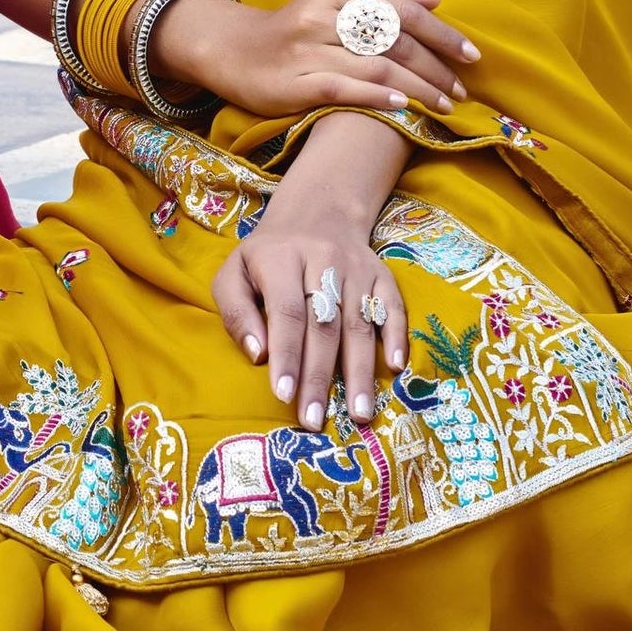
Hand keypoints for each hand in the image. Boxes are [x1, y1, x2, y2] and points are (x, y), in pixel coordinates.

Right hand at [156, 0, 477, 120]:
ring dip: (418, 89)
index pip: (401, 10)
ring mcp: (306, 51)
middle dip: (435, 68)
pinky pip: (342, 89)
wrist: (234, 51)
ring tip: (444, 107)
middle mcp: (321, 16)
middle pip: (394, 41)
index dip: (441, 34)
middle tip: (461, 90)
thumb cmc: (297, 28)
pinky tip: (402, 109)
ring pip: (375, 68)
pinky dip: (376, 98)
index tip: (472, 56)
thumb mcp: (335, 2)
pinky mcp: (292, 83)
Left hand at [212, 193, 407, 428]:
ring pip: (359, 322)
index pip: (286, 312)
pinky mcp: (382, 273)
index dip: (287, 355)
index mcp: (280, 258)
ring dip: (360, 371)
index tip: (284, 395)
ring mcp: (356, 267)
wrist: (316, 211)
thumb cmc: (267, 257)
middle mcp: (322, 259)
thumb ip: (237, 313)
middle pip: (324, 324)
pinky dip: (396, 335)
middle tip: (316, 419)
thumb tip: (258, 356)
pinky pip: (392, 306)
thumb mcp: (235, 273)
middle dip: (319, 376)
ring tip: (359, 413)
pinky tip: (395, 367)